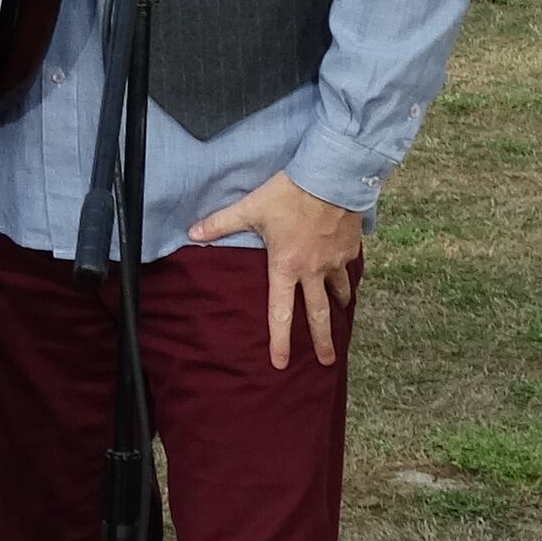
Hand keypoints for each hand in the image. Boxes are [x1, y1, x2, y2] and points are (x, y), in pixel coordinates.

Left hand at [186, 173, 366, 371]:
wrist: (331, 176)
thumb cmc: (289, 193)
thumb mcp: (251, 208)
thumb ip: (221, 223)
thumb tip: (192, 233)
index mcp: (286, 267)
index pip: (280, 313)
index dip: (279, 341)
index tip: (280, 364)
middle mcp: (312, 271)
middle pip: (318, 315)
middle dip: (322, 342)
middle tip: (327, 361)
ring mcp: (334, 262)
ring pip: (338, 292)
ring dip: (339, 306)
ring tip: (341, 315)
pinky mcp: (349, 248)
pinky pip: (348, 268)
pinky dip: (347, 274)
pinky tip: (346, 272)